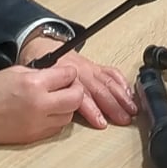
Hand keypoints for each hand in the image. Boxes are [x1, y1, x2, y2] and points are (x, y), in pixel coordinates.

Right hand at [0, 59, 83, 145]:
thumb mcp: (17, 72)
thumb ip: (42, 73)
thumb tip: (60, 75)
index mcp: (35, 84)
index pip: (69, 76)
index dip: (70, 73)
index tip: (68, 73)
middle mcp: (40, 105)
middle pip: (76, 98)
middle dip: (76, 90)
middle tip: (68, 87)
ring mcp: (38, 123)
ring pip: (69, 116)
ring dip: (66, 106)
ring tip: (55, 100)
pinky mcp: (34, 136)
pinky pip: (56, 128)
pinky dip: (56, 120)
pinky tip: (47, 113)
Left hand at [16, 35, 136, 130]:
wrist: (41, 45)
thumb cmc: (37, 66)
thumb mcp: (35, 81)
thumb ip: (46, 95)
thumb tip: (53, 115)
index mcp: (64, 74)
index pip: (81, 95)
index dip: (92, 109)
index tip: (101, 122)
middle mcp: (79, 71)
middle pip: (99, 89)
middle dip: (113, 105)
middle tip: (123, 119)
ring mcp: (88, 68)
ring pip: (107, 82)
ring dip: (121, 96)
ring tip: (131, 109)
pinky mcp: (94, 65)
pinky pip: (110, 72)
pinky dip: (121, 82)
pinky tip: (129, 92)